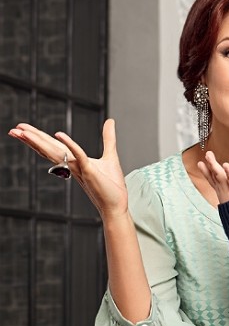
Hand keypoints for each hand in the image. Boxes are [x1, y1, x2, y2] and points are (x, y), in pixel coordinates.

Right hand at [8, 119, 127, 217]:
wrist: (117, 204)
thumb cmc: (112, 185)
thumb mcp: (110, 156)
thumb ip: (108, 138)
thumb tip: (110, 121)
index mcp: (74, 162)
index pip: (54, 147)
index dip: (39, 137)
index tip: (23, 129)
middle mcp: (72, 166)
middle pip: (48, 149)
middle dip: (32, 139)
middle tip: (14, 129)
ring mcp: (79, 168)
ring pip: (55, 152)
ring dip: (39, 141)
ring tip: (23, 132)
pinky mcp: (89, 171)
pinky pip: (78, 155)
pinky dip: (69, 144)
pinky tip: (59, 134)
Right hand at [197, 151, 228, 203]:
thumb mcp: (227, 198)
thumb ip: (226, 193)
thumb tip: (224, 190)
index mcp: (220, 189)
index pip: (211, 179)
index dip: (205, 171)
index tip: (199, 163)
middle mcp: (221, 187)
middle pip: (214, 174)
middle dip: (210, 164)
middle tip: (207, 154)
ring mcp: (226, 187)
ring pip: (218, 174)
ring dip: (213, 164)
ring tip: (209, 155)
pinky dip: (228, 171)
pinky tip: (225, 164)